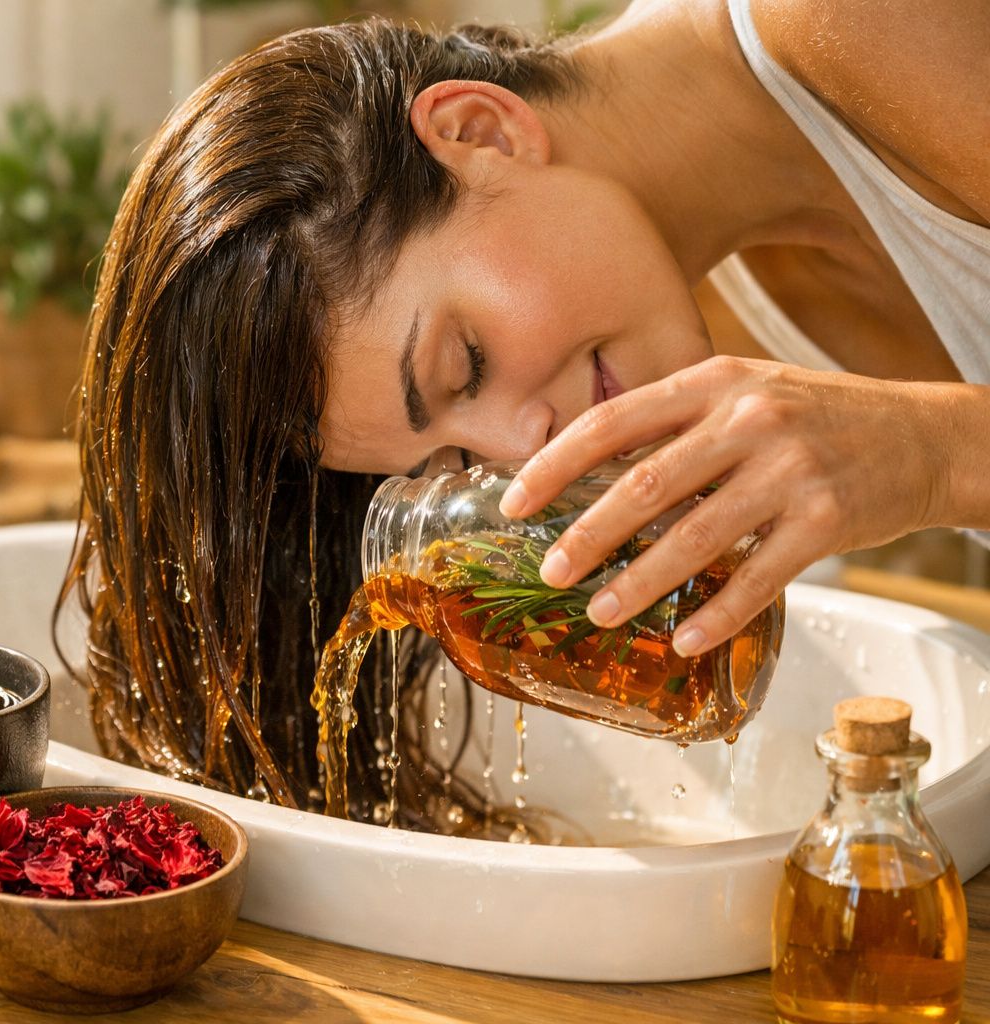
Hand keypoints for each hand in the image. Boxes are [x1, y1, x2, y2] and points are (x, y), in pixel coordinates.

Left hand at [497, 356, 957, 656]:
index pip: (614, 421)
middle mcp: (750, 418)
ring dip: (640, 583)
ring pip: (694, 537)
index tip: (514, 501)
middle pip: (644, 484)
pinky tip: (684, 639)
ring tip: (601, 612)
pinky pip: (759, 578)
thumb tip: (591, 475)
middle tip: (550, 570)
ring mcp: (791, 470)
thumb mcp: (746, 393)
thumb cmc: (819, 418)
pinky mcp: (828, 520)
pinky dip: (717, 614)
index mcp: (715, 382)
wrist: (929, 436)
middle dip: (586, 535)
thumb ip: (678, 423)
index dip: (555, 464)